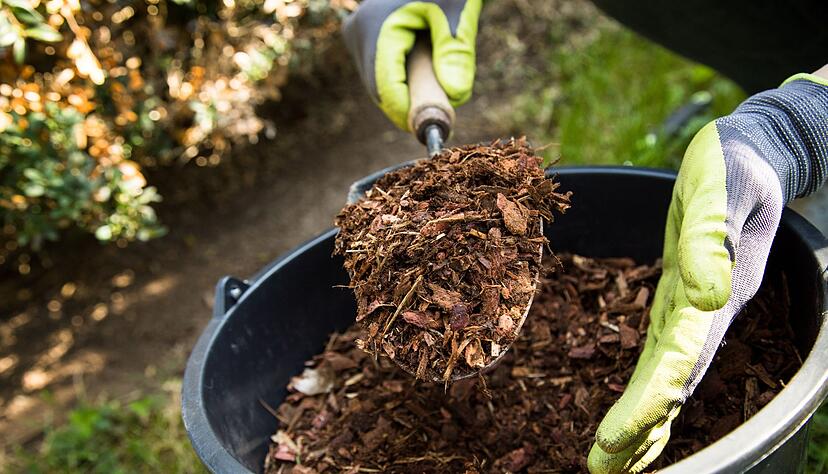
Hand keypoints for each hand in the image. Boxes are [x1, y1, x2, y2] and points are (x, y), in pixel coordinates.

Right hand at [342, 0, 480, 129]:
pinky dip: (407, 81)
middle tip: (448, 107)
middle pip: (382, 89)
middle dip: (413, 103)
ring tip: (443, 78)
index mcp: (375, 26)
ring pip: (382, 85)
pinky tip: (428, 69)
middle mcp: (357, 34)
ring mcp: (357, 39)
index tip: (435, 128)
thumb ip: (456, 52)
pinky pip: (383, 75)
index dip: (408, 112)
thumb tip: (456, 95)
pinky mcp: (363, 43)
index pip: (385, 86)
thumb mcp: (458, 11)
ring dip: (411, 92)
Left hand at [588, 73, 827, 472]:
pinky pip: (660, 354)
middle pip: (673, 380)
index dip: (650, 399)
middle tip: (602, 469)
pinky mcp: (677, 301)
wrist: (752, 159)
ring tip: (610, 464)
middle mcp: (707, 312)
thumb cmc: (734, 167)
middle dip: (640, 427)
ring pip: (667, 376)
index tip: (616, 437)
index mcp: (720, 291)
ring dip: (643, 421)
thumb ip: (713, 238)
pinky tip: (630, 416)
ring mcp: (693, 311)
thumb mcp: (723, 189)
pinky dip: (645, 390)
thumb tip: (709, 292)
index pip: (681, 357)